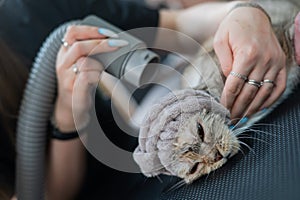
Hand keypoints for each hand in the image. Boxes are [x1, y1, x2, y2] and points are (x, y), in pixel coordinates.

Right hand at [54, 25, 126, 130]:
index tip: (108, 33)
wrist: (71, 108)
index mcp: (65, 53)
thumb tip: (115, 41)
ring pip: (83, 63)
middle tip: (118, 45)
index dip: (90, 30)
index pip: (72, 32)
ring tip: (106, 69)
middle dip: (101, 44)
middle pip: (79, 46)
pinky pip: (85, 78)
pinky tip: (102, 78)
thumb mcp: (81, 64)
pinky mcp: (73, 91)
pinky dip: (97, 75)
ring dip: (100, 63)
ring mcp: (66, 78)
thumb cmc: (80, 83)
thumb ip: (91, 52)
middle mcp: (63, 64)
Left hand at [214, 6, 285, 121]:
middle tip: (230, 119)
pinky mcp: (281, 63)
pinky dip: (270, 100)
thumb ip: (224, 63)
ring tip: (242, 117)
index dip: (227, 101)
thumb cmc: (233, 27)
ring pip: (264, 93)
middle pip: (249, 93)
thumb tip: (228, 83)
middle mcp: (264, 60)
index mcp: (247, 54)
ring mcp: (275, 62)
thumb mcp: (220, 41)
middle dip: (238, 109)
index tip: (222, 110)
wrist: (252, 14)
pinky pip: (278, 87)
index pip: (235, 85)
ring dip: (252, 108)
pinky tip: (259, 108)